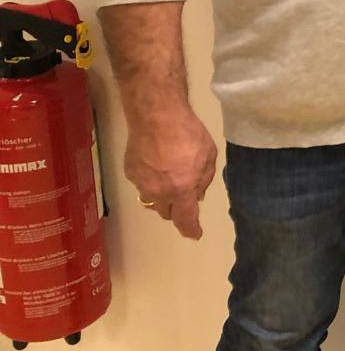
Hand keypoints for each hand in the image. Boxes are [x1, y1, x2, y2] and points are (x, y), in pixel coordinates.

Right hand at [124, 103, 216, 239]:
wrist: (156, 116)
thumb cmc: (188, 133)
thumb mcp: (209, 155)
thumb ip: (204, 179)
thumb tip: (197, 195)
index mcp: (182, 190)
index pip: (185, 219)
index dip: (191, 229)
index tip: (194, 234)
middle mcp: (159, 192)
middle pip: (167, 212)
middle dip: (177, 209)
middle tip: (185, 195)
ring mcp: (141, 183)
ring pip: (153, 199)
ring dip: (163, 196)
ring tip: (171, 176)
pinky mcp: (129, 172)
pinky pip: (142, 184)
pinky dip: (151, 180)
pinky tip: (157, 163)